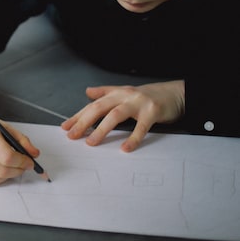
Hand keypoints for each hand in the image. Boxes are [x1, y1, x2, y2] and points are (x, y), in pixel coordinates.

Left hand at [61, 80, 184, 151]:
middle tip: (73, 135)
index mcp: (116, 93)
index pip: (92, 105)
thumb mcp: (124, 92)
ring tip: (91, 142)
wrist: (175, 93)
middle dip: (83, 122)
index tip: (65, 127)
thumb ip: (106, 93)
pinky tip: (125, 148)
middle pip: (99, 108)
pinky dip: (133, 138)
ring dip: (101, 129)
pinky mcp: (152, 112)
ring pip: (115, 115)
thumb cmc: (147, 96)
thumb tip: (88, 92)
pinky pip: (141, 127)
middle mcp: (124, 96)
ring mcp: (138, 103)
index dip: (78, 116)